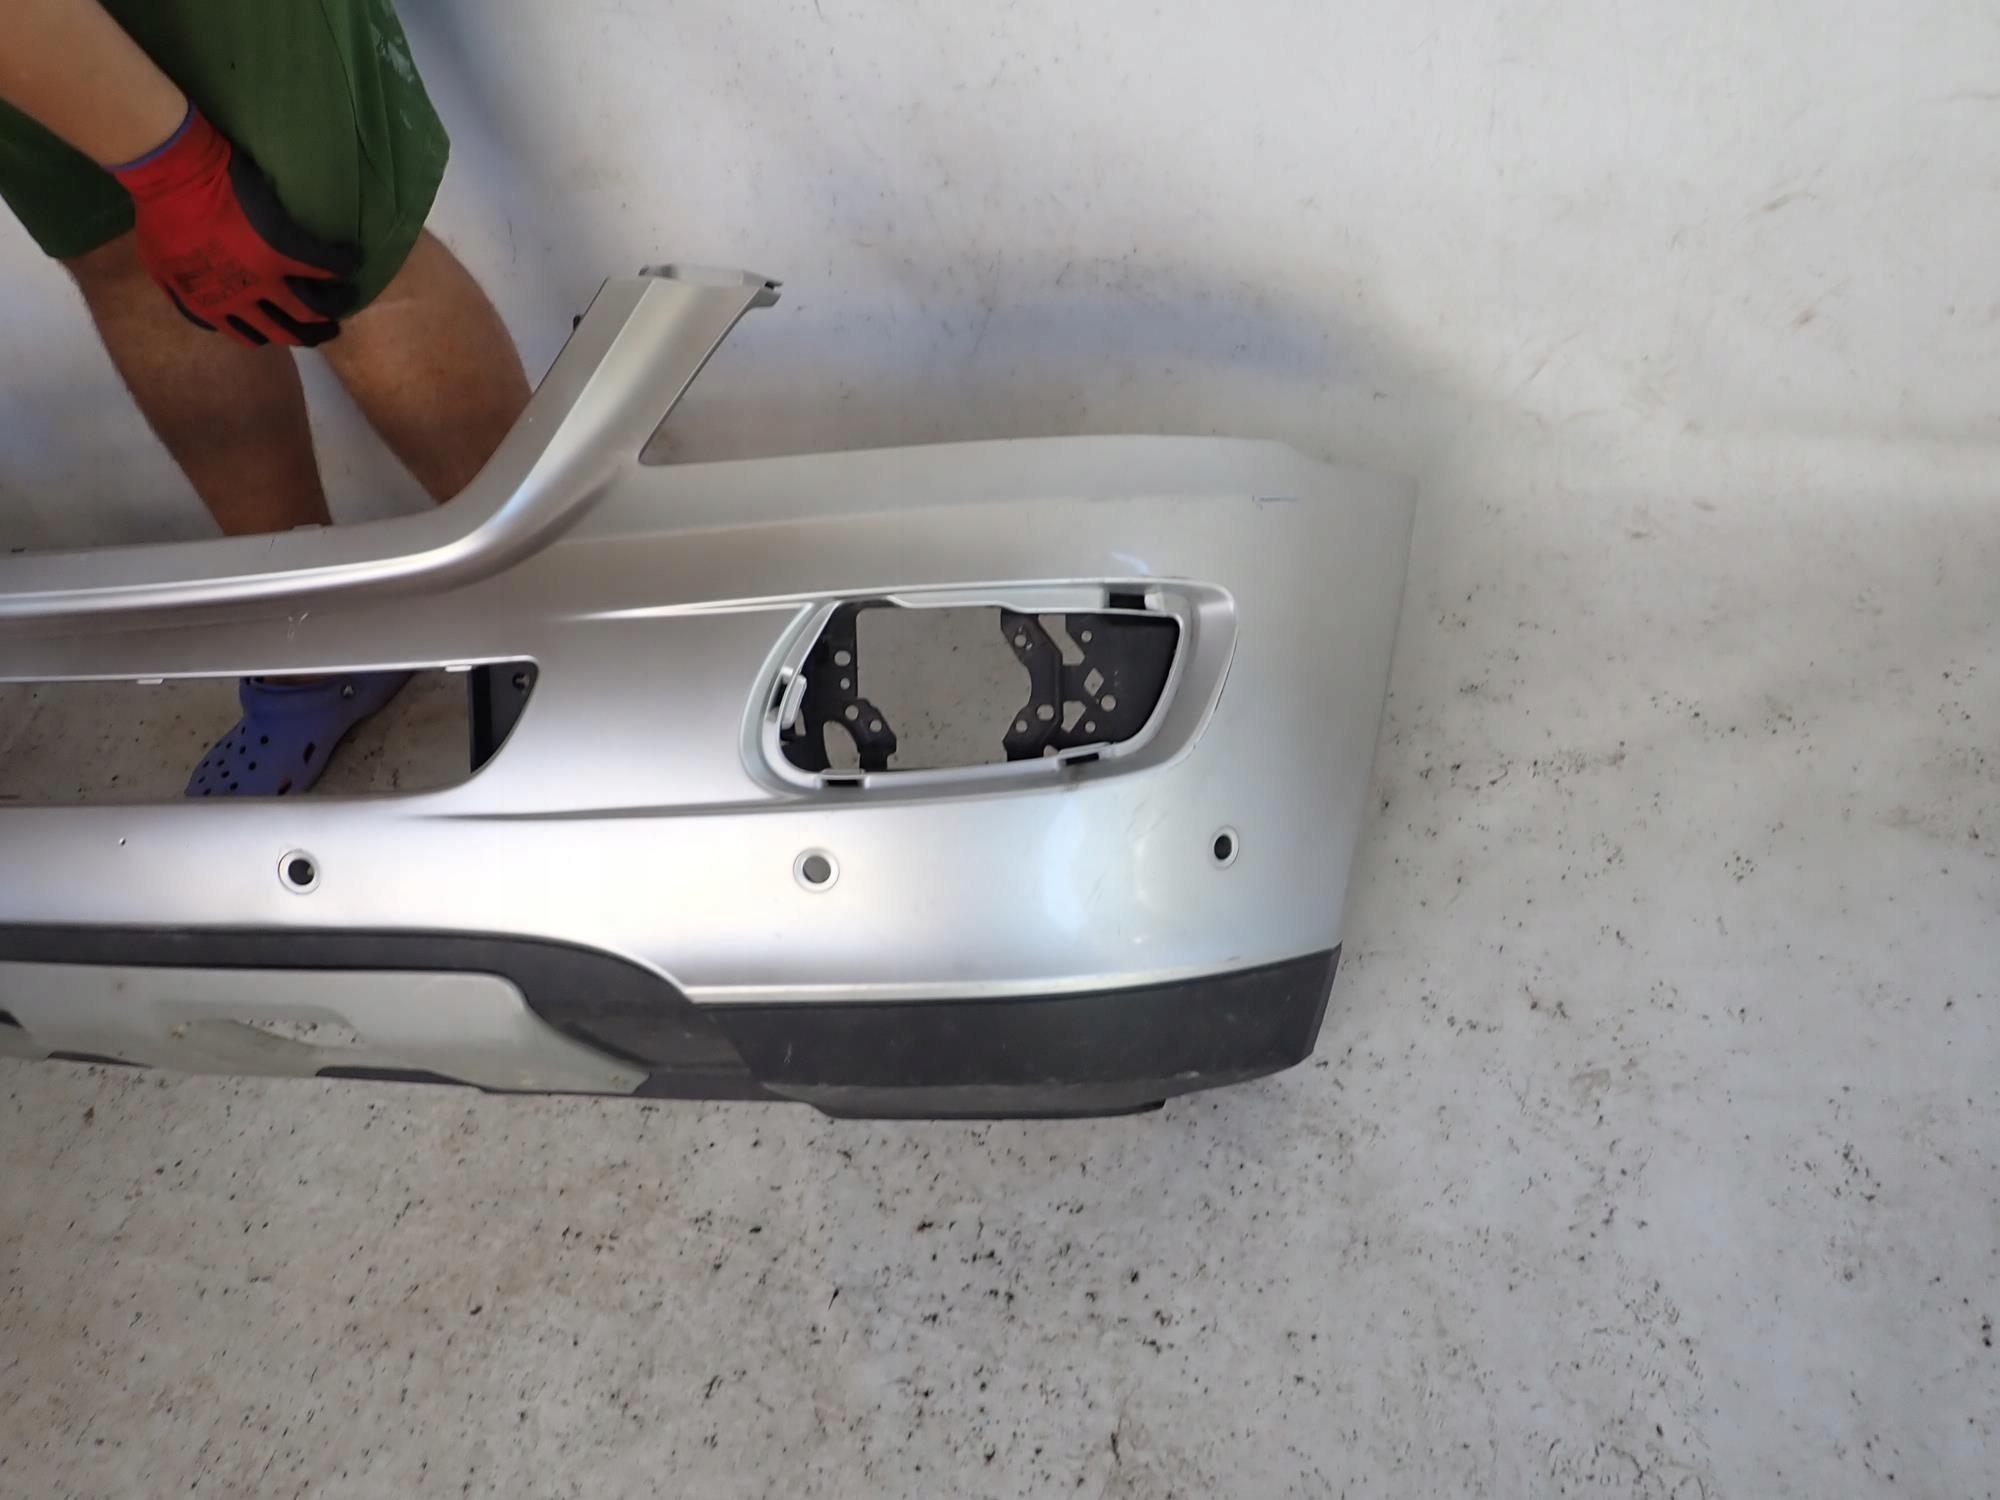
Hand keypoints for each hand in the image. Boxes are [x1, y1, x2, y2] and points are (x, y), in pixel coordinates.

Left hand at [111, 107, 358, 346]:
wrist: (176, 180)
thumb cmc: (158, 217)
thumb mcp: (157, 266)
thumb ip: (179, 291)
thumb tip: (195, 304)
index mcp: (212, 308)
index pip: (249, 335)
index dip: (269, 334)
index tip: (282, 329)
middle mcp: (244, 301)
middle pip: (286, 331)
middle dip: (309, 335)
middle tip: (324, 329)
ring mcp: (267, 277)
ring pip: (309, 308)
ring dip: (330, 309)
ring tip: (345, 301)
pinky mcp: (284, 249)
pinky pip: (324, 264)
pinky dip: (342, 263)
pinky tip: (352, 259)